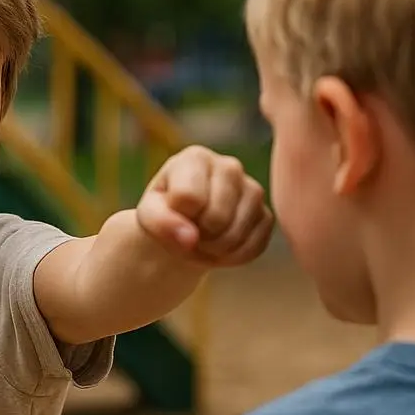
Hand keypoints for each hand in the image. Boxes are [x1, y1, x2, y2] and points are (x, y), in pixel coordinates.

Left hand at [136, 145, 273, 265]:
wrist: (186, 227)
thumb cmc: (165, 214)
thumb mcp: (148, 216)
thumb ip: (161, 223)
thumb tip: (190, 238)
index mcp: (196, 157)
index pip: (189, 198)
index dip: (177, 219)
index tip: (173, 216)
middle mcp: (230, 167)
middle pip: (216, 218)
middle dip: (198, 237)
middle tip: (189, 234)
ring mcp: (253, 190)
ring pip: (236, 234)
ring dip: (214, 250)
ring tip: (203, 240)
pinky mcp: (266, 215)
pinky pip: (254, 247)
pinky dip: (233, 257)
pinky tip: (221, 248)